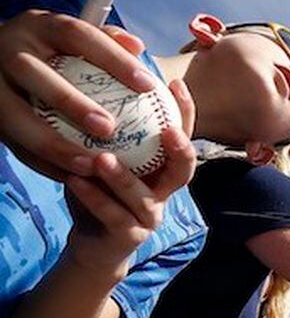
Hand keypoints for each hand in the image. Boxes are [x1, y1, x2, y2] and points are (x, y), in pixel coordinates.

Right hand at [0, 10, 159, 179]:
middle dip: (71, 103)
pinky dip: (43, 162)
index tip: (148, 86)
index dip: (113, 59)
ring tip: (91, 165)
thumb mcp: (72, 39)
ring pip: (15, 117)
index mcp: (39, 27)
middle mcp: (9, 51)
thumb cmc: (53, 51)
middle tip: (109, 128)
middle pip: (34, 74)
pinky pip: (13, 143)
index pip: (77, 35)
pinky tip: (75, 176)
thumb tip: (138, 48)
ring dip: (54, 145)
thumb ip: (105, 41)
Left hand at [62, 79, 195, 277]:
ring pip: (144, 197)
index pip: (182, 138)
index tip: (175, 85)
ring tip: (103, 158)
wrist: (93, 242)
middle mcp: (163, 192)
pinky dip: (94, 197)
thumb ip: (110, 130)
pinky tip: (75, 180)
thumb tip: (99, 75)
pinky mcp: (129, 236)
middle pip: (184, 172)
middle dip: (180, 150)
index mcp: (163, 170)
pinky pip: (113, 215)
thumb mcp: (106, 157)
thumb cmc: (100, 191)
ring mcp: (148, 216)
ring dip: (124, 178)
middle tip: (168, 131)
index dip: (185, 113)